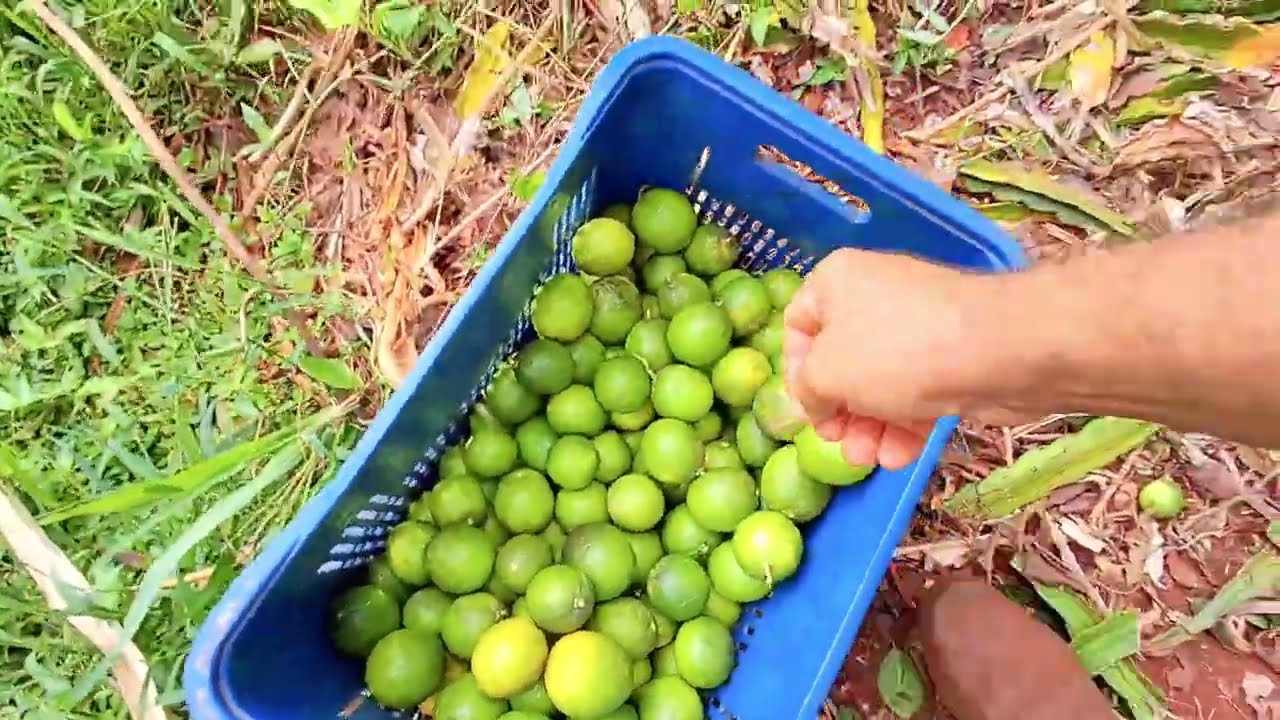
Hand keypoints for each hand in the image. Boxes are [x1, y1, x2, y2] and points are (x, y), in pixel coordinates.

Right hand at [783, 248, 991, 469]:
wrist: (1000, 350)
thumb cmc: (896, 352)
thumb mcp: (826, 373)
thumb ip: (806, 388)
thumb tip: (817, 399)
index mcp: (837, 281)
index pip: (798, 325)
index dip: (795, 371)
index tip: (808, 407)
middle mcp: (875, 296)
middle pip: (840, 361)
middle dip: (839, 411)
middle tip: (842, 442)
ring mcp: (919, 327)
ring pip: (879, 383)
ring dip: (870, 427)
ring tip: (872, 460)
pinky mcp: (952, 357)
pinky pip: (917, 391)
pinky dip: (905, 424)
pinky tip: (901, 456)